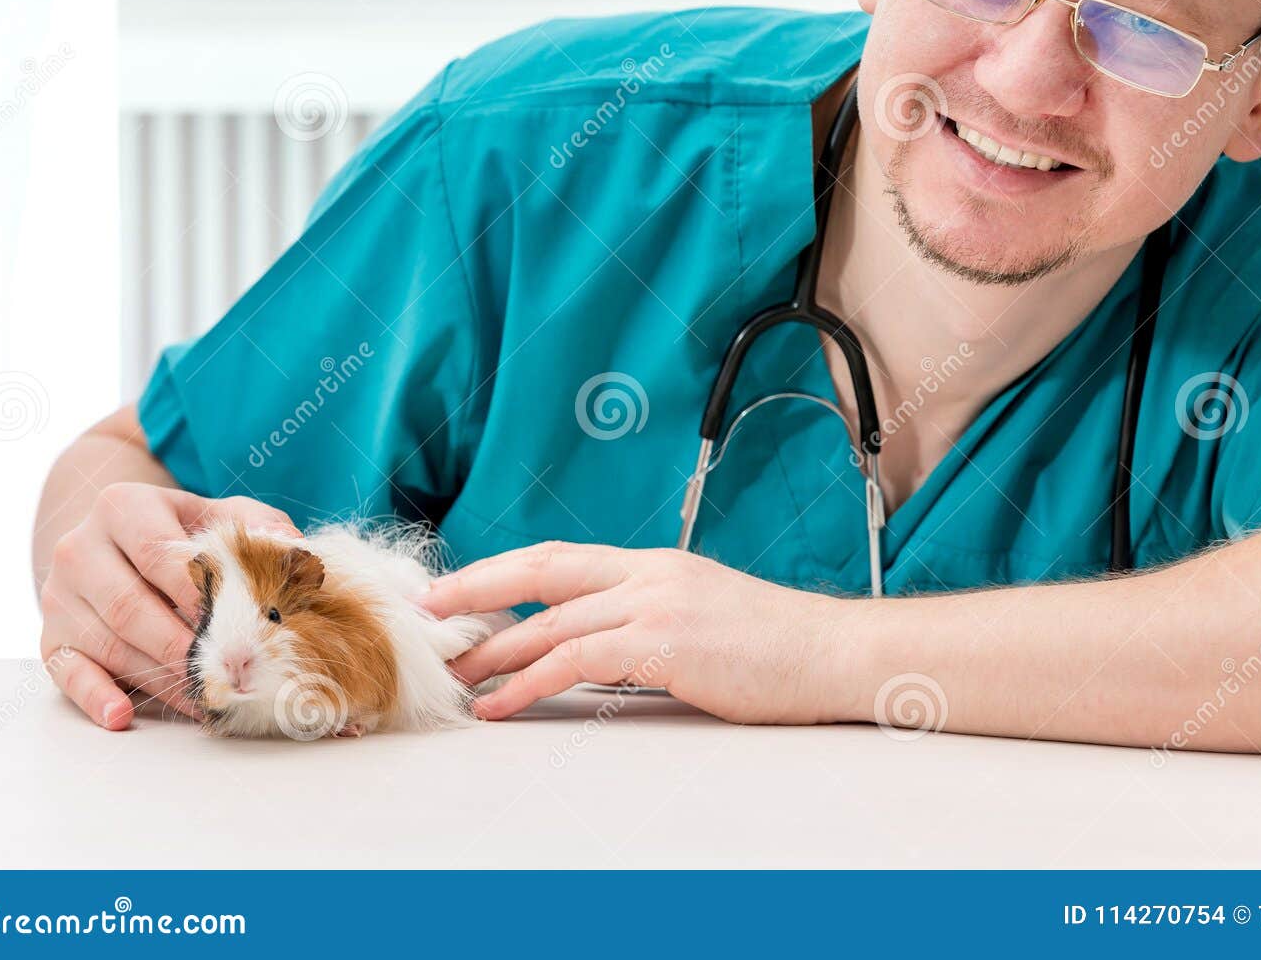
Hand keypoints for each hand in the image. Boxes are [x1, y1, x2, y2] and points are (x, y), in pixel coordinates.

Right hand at [37, 483, 301, 729]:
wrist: (117, 540)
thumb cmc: (184, 531)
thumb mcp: (222, 514)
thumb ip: (260, 526)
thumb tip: (292, 550)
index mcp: (122, 506)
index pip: (159, 553)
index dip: (198, 591)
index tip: (239, 621)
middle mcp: (79, 549)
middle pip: (130, 605)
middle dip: (183, 644)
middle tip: (230, 670)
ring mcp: (59, 597)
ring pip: (108, 644)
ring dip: (160, 676)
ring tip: (209, 697)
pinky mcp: (50, 639)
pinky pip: (68, 673)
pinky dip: (96, 697)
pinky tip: (122, 714)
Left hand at [420, 542, 850, 724]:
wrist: (832, 652)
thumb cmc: (776, 647)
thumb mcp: (701, 616)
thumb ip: (645, 623)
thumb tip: (592, 650)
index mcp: (654, 564)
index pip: (560, 557)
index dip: (502, 570)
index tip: (457, 588)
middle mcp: (648, 573)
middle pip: (542, 572)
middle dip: (477, 590)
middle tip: (428, 613)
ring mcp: (656, 603)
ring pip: (552, 621)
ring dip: (495, 651)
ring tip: (456, 676)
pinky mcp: (665, 642)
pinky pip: (577, 659)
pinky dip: (530, 682)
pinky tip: (503, 703)